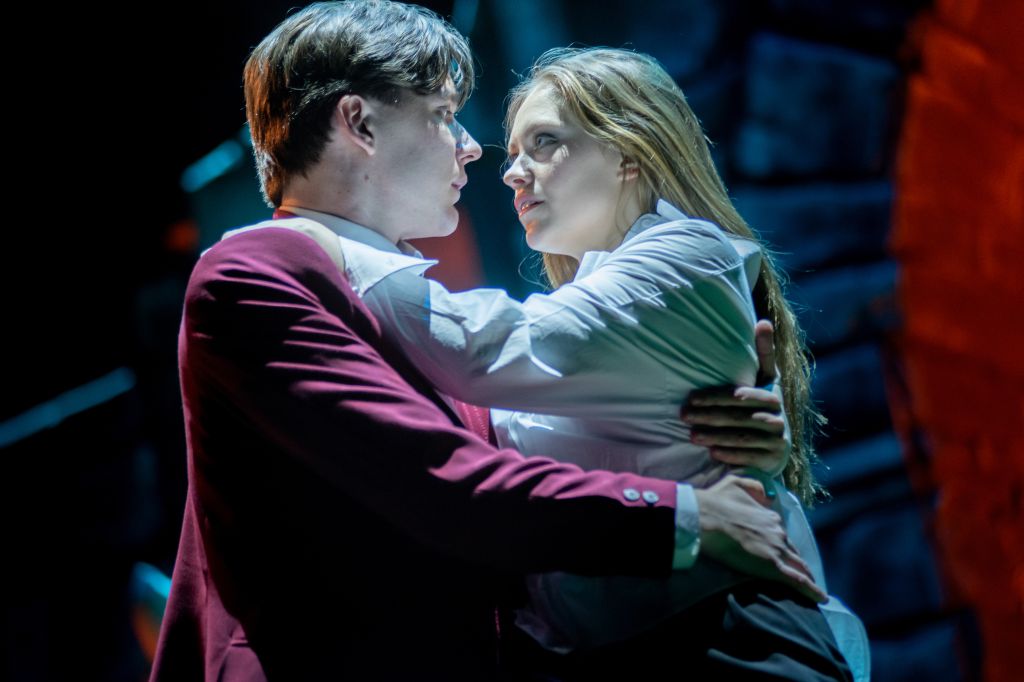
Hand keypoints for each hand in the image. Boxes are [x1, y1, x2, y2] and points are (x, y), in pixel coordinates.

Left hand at [682, 320, 788, 475]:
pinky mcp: (774, 459)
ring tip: (691, 434)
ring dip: (714, 435)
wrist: (775, 444)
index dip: (716, 397)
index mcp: (774, 395)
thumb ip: (764, 352)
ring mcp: (778, 439)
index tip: (692, 397)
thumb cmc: (761, 404)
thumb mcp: (764, 378)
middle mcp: (779, 417)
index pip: (742, 395)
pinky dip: (729, 453)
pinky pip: (748, 456)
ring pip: (741, 436)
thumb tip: (763, 321)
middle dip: (709, 416)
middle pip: (739, 416)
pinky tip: (711, 451)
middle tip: (684, 415)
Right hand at [695, 475, 825, 602]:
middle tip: (807, 577)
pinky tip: (821, 598)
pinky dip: (811, 590)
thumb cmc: (715, 501)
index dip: (785, 547)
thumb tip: (766, 496)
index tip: (786, 555)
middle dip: (800, 564)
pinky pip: (797, 580)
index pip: (782, 536)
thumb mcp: (734, 483)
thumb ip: (753, 487)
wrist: (705, 516)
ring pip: (799, 567)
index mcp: (770, 517)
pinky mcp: (771, 565)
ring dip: (809, 578)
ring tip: (817, 591)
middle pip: (794, 553)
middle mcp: (778, 533)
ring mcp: (776, 550)